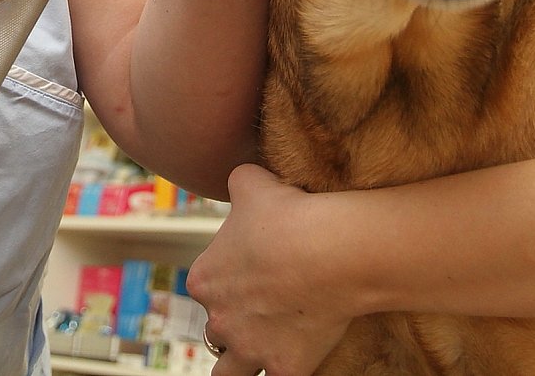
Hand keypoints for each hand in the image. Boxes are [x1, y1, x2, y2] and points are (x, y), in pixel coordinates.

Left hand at [188, 164, 352, 375]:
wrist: (331, 250)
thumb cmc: (289, 214)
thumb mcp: (251, 182)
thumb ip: (238, 182)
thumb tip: (241, 178)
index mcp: (203, 279)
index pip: (206, 286)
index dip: (228, 280)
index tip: (254, 273)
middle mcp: (218, 319)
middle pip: (217, 328)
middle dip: (234, 321)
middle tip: (263, 309)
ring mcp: (250, 348)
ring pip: (230, 372)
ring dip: (241, 361)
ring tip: (260, 352)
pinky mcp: (286, 367)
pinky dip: (285, 369)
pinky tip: (296, 362)